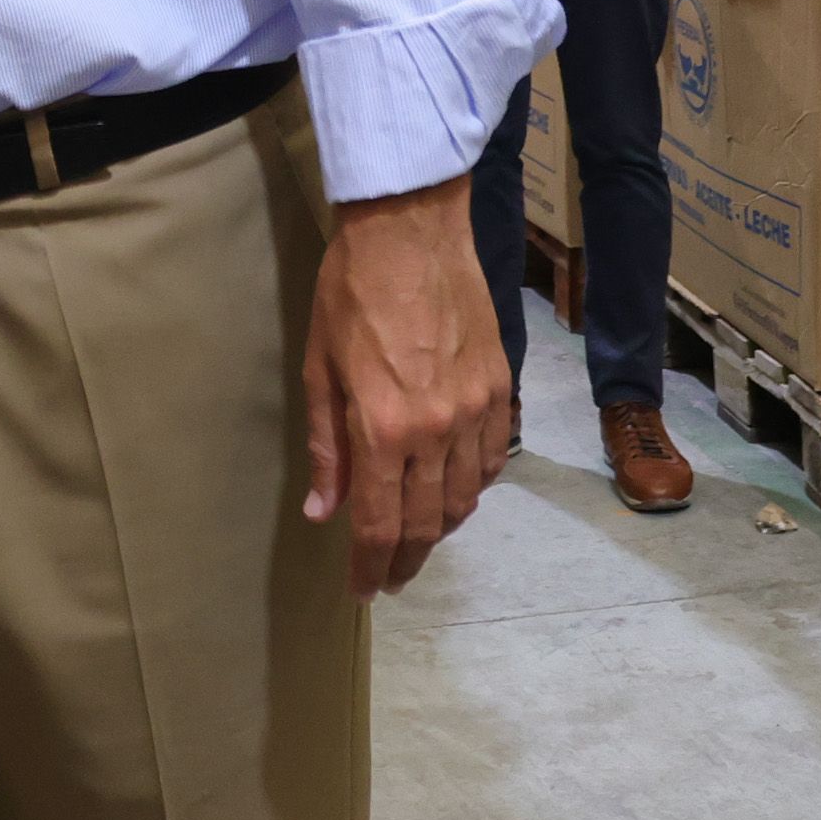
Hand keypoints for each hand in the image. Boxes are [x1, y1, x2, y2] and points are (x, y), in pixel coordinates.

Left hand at [301, 175, 510, 597]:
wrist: (409, 229)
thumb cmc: (350, 292)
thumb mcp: (319, 368)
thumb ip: (328, 447)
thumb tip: (325, 512)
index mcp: (383, 427)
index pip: (381, 524)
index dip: (371, 567)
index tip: (364, 590)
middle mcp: (436, 428)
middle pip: (428, 522)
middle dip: (407, 561)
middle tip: (391, 578)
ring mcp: (476, 408)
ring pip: (466, 496)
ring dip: (442, 527)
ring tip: (419, 538)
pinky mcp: (501, 386)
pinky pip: (494, 458)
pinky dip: (475, 485)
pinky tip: (456, 488)